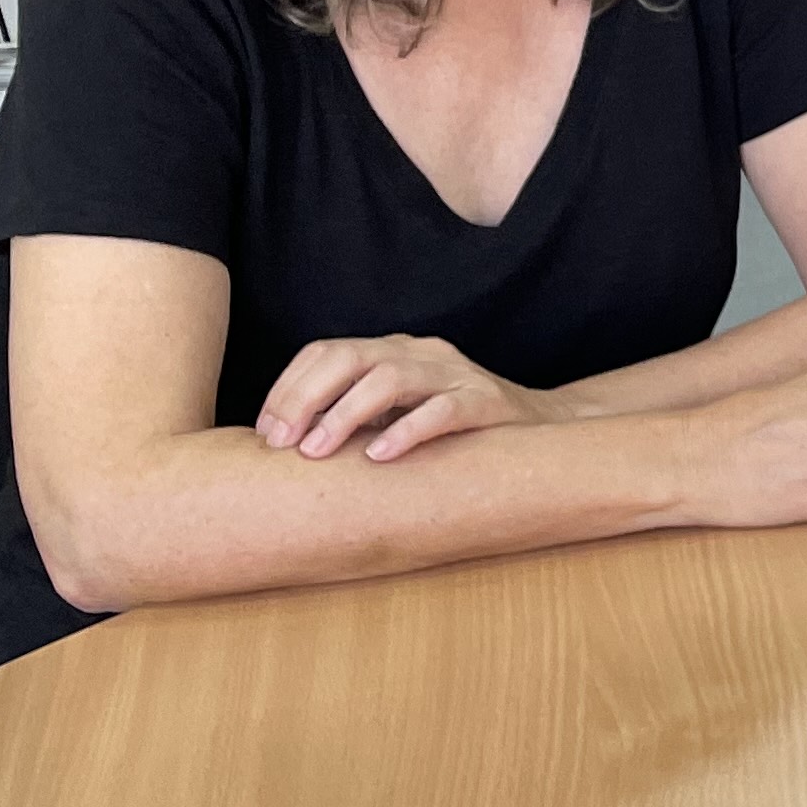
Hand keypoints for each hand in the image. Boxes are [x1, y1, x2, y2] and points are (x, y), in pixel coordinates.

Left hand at [257, 335, 561, 462]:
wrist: (540, 429)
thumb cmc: (452, 432)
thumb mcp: (394, 415)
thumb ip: (352, 417)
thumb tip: (281, 446)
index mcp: (392, 351)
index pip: (326, 351)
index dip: (288, 387)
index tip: (265, 432)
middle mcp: (419, 353)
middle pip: (350, 357)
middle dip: (306, 397)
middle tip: (281, 443)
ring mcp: (455, 374)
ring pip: (390, 378)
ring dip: (345, 414)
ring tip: (317, 452)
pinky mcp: (486, 402)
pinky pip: (442, 410)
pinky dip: (407, 431)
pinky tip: (381, 455)